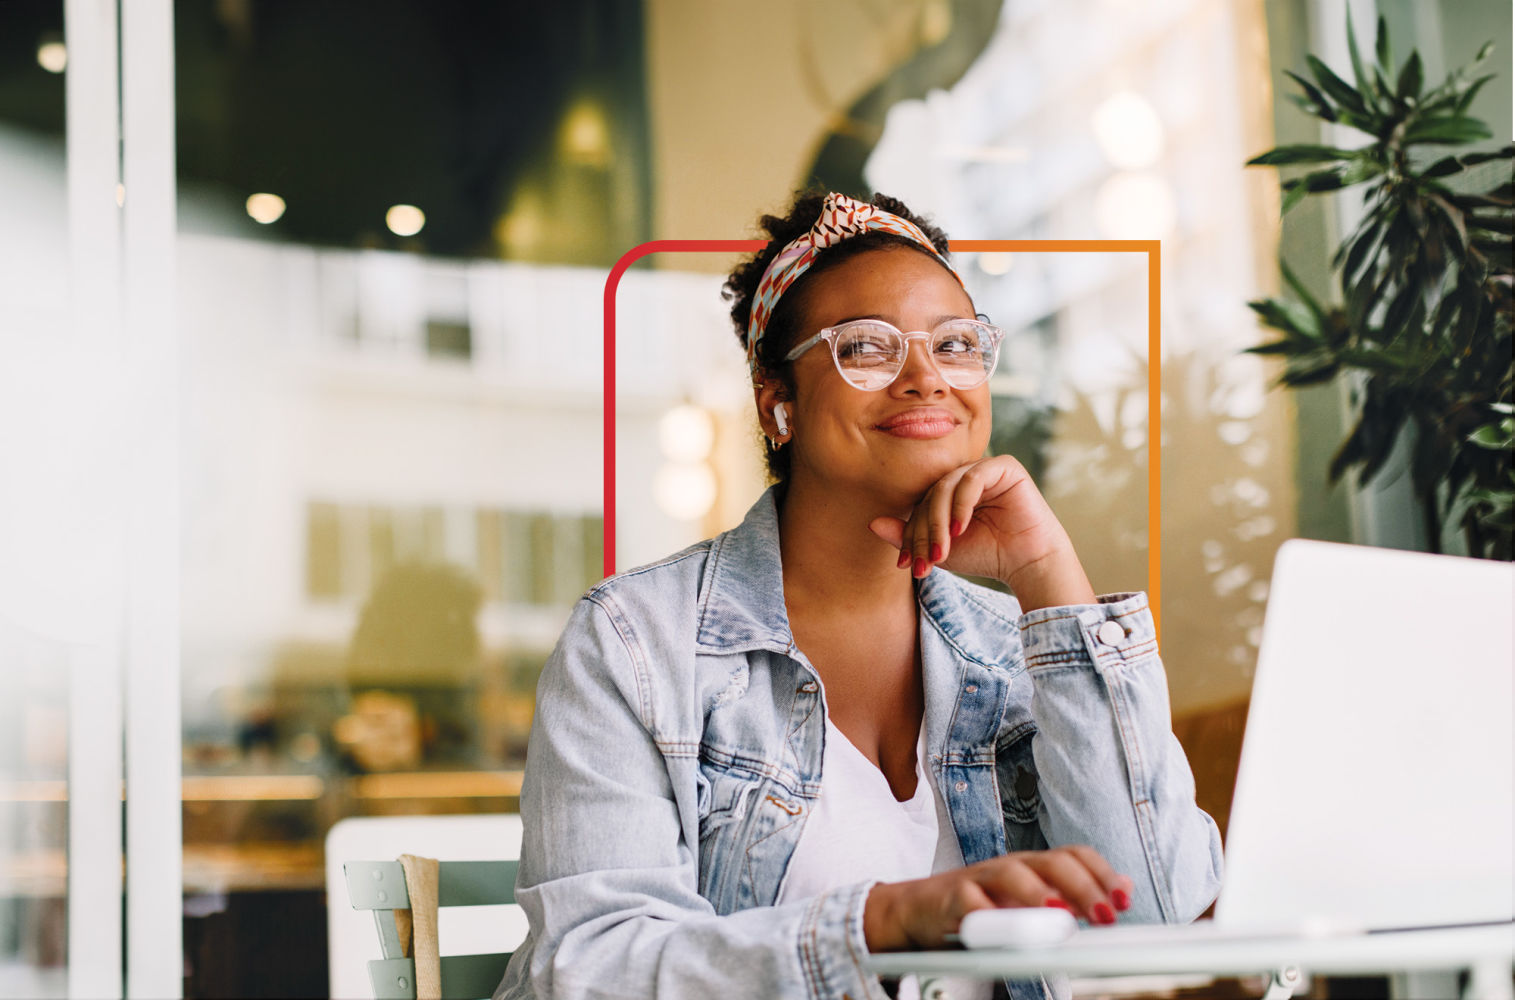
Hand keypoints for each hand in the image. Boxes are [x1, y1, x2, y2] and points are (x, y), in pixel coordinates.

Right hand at [863, 846, 1134, 951]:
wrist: (918, 910)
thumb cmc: (979, 910)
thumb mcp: (1028, 904)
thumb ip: (1069, 898)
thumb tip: (1121, 889)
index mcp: (1032, 867)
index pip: (1073, 856)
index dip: (1101, 874)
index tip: (1124, 899)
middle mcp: (1009, 866)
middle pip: (1050, 862)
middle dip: (1083, 886)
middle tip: (1105, 914)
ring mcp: (979, 878)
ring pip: (1011, 873)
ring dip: (1038, 894)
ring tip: (1059, 914)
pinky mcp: (952, 898)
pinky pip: (971, 903)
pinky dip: (988, 914)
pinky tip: (1003, 929)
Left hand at [867, 455, 1095, 610]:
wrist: (1028, 563)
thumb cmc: (987, 555)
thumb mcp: (940, 549)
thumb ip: (909, 536)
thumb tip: (871, 523)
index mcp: (949, 491)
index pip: (920, 505)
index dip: (910, 534)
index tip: (905, 565)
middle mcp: (964, 476)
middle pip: (930, 496)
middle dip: (924, 532)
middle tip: (925, 561)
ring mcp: (983, 468)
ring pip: (946, 486)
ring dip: (939, 521)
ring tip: (942, 549)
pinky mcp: (1004, 467)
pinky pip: (972, 479)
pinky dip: (962, 504)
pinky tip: (960, 529)